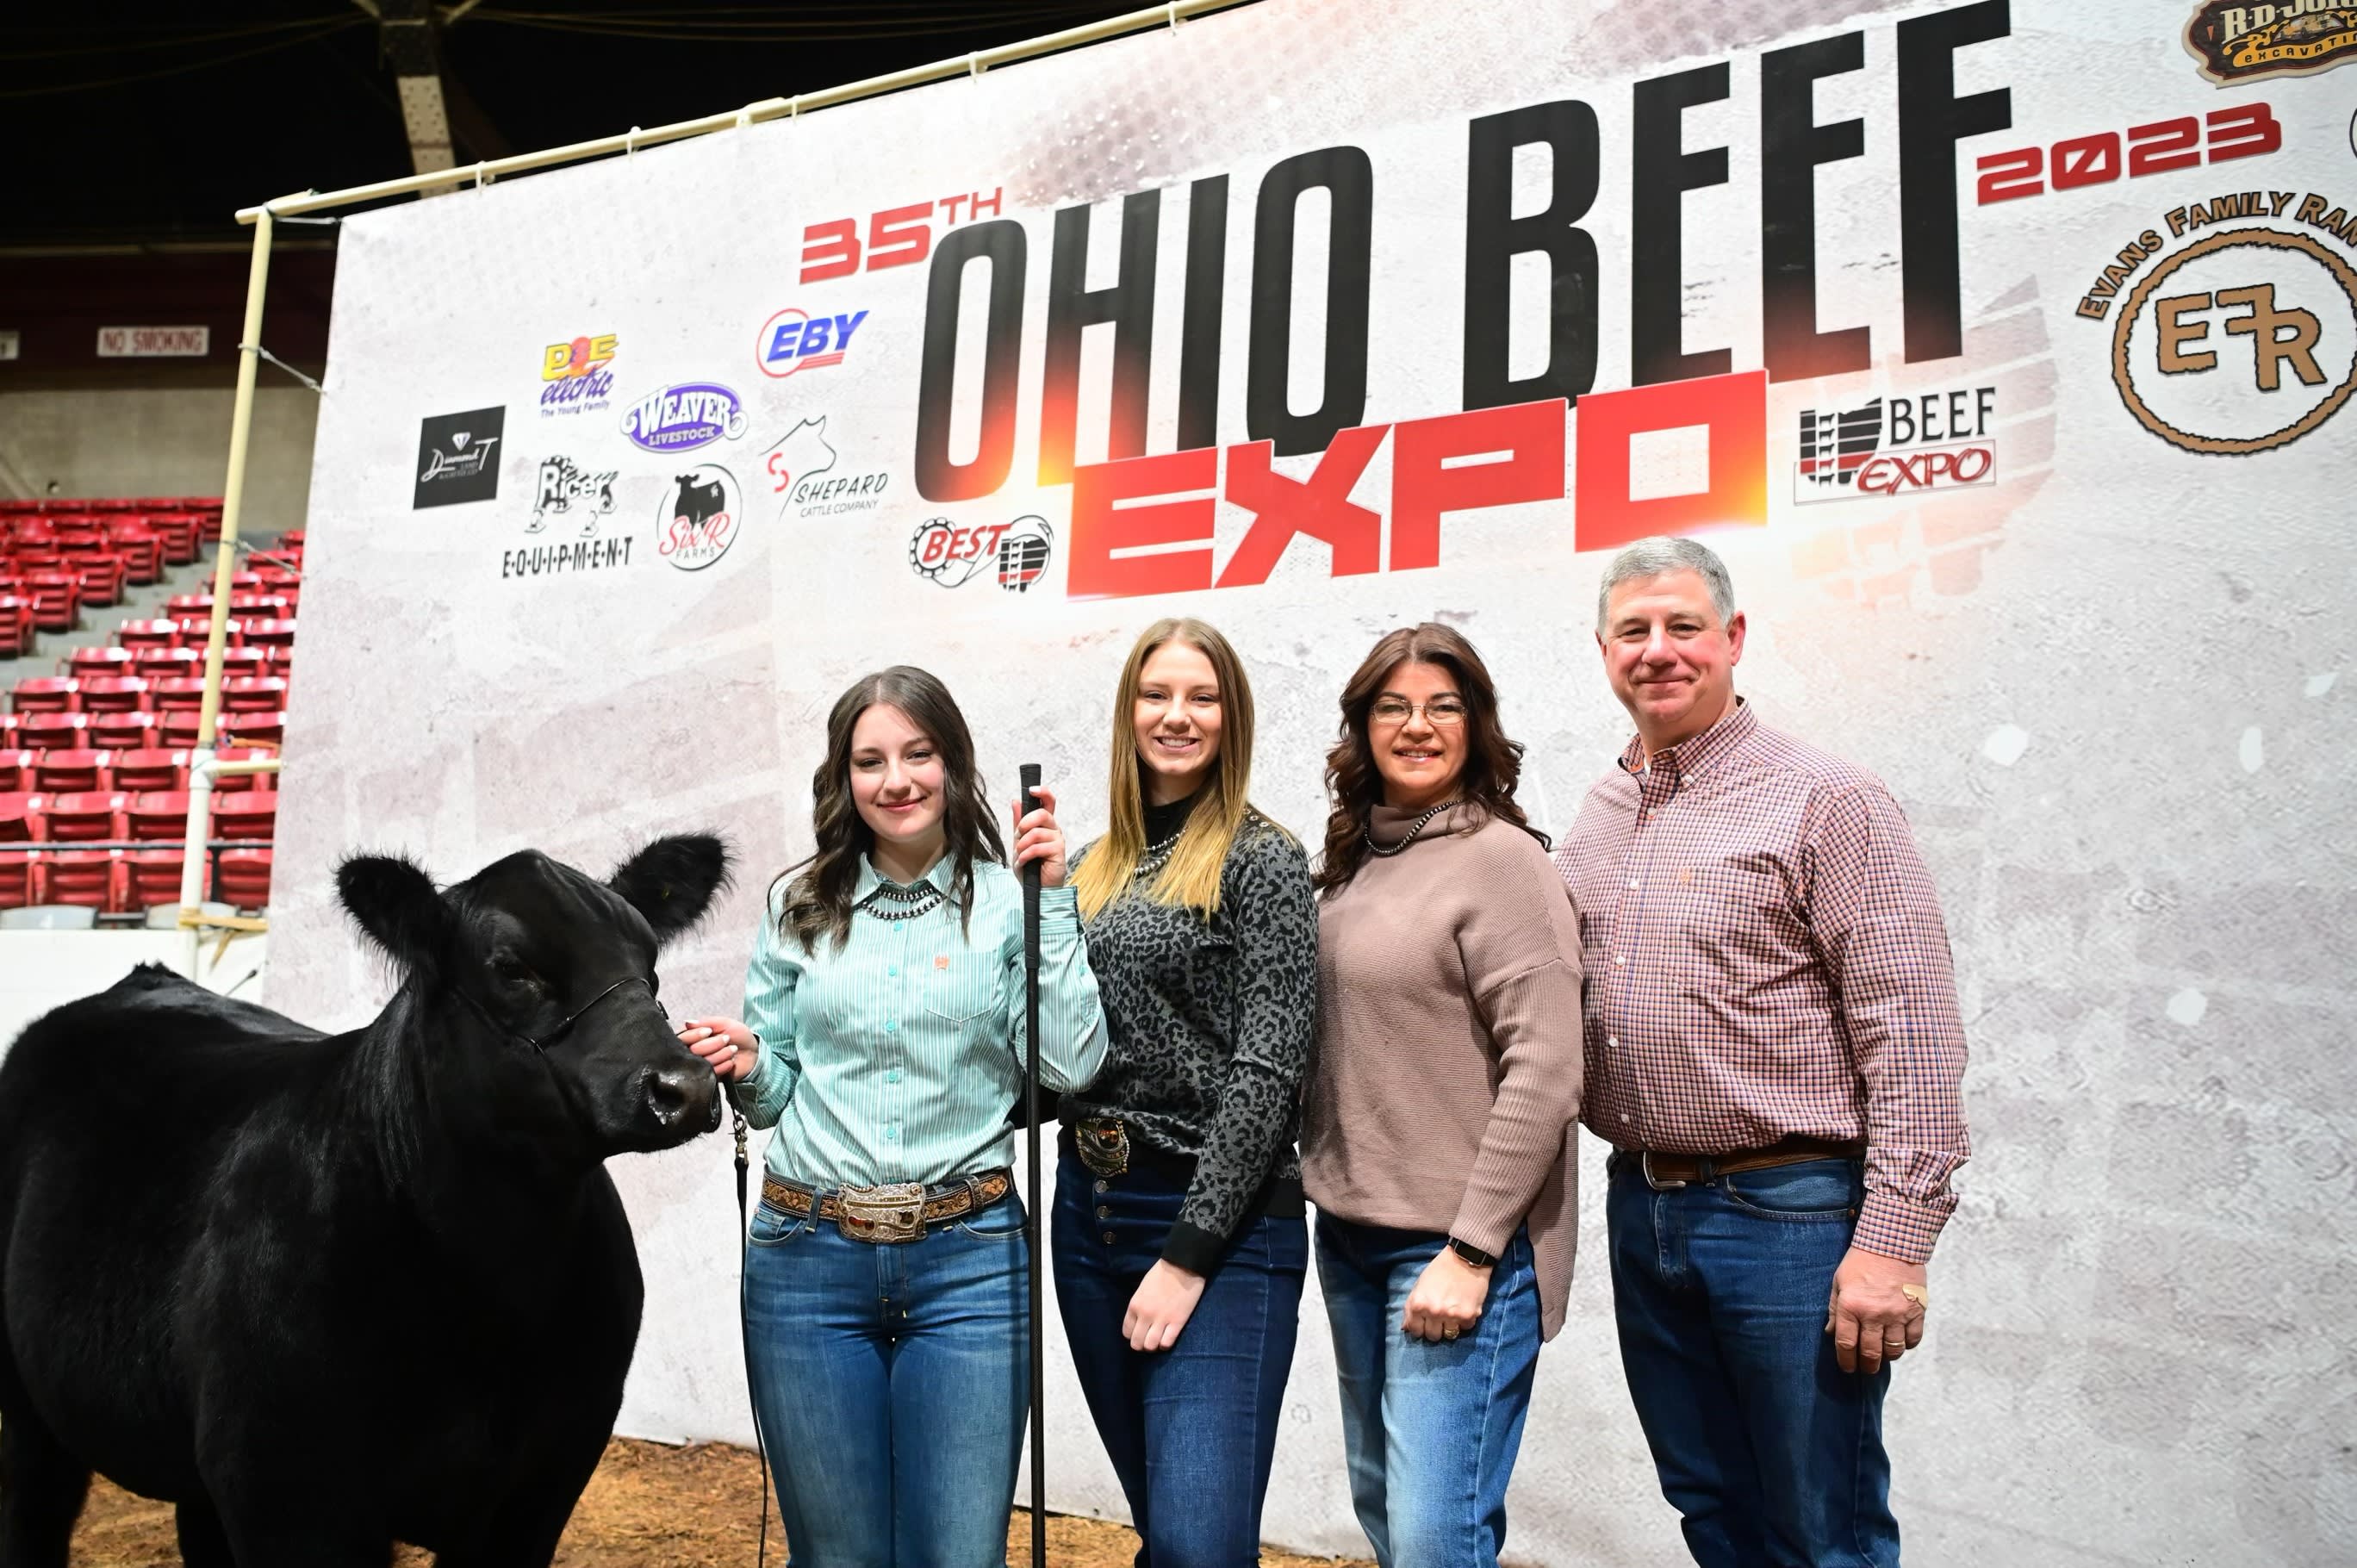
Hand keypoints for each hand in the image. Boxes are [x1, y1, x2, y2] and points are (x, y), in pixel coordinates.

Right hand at [677, 1016, 757, 1082]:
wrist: (752, 1053)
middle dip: (713, 1044)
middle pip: (693, 1050)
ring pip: (703, 1062)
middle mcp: (694, 1052)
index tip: (709, 1031)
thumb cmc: (738, 1035)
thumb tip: (687, 1022)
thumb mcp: (725, 1023)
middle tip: (726, 1039)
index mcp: (694, 1037)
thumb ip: (706, 1022)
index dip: (696, 1035)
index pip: (684, 1038)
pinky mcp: (710, 1077)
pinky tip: (731, 1061)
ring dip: (721, 1054)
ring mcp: (701, 1066)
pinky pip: (712, 1072)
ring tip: (732, 1049)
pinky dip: (724, 1065)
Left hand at [1011, 784, 1068, 888]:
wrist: (1036, 889)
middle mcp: (1053, 829)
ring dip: (1022, 845)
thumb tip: (1016, 801)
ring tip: (1020, 855)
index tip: (1031, 790)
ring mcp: (1058, 840)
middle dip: (1025, 824)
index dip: (1043, 793)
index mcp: (1045, 824)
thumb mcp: (1019, 842)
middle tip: (1018, 836)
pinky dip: (1025, 856)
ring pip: (1036, 832)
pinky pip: (1037, 847)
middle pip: (1042, 814)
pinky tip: (1023, 862)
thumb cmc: (1030, 867)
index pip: (1049, 802)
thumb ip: (1018, 822)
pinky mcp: (1059, 852)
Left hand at [1122, 1260, 1205, 1351]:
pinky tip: (1168, 1338)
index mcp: (1134, 1305)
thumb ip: (1139, 1305)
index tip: (1140, 1333)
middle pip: (1136, 1343)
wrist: (1183, 1265)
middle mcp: (1145, 1315)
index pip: (1126, 1332)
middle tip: (1149, 1340)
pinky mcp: (1177, 1322)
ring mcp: (1161, 1320)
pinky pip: (1167, 1343)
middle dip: (1141, 1345)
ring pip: (1150, 1346)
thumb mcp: (1142, 1288)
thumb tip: (1139, 1320)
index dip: (1133, 1335)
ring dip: (1154, 1346)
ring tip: (1159, 1340)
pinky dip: (1166, 1344)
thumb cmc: (1162, 1273)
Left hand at [1402, 1247, 1489, 1342]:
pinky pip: (1465, 1328)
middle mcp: (1434, 1312)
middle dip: (1435, 1329)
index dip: (1420, 1328)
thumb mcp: (1419, 1285)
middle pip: (1432, 1337)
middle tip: (1440, 1318)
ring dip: (1451, 1326)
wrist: (1464, 1257)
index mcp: (1418, 1304)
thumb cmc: (1439, 1270)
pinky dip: (1465, 1321)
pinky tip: (1464, 1307)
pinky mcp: (1469, 1315)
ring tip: (1453, 1312)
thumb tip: (1406, 1328)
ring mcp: (1452, 1315)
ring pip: (1449, 1335)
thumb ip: (1411, 1308)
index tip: (1425, 1323)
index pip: (1415, 1331)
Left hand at [1826, 1246, 1927, 1373]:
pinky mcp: (1916, 1311)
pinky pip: (1913, 1339)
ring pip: (1893, 1350)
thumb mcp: (1839, 1282)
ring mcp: (1897, 1314)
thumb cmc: (1861, 1261)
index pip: (1846, 1344)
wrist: (1892, 1242)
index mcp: (1850, 1307)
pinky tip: (1901, 1341)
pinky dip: (1907, 1345)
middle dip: (1867, 1366)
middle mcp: (1874, 1314)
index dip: (1846, 1361)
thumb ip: (1834, 1309)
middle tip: (1866, 1368)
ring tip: (1883, 1355)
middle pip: (1870, 1353)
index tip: (1847, 1368)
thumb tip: (1830, 1332)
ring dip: (1887, 1357)